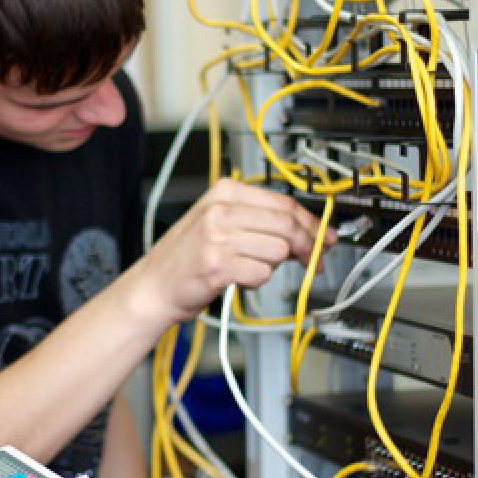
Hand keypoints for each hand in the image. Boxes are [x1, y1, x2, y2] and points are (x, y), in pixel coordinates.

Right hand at [131, 177, 331, 323]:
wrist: (152, 286)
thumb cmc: (187, 257)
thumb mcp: (219, 223)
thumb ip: (259, 220)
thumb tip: (308, 230)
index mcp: (225, 191)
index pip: (284, 203)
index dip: (312, 223)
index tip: (325, 237)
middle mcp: (220, 209)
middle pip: (287, 225)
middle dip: (308, 246)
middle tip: (314, 261)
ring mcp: (217, 236)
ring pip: (278, 250)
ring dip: (274, 265)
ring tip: (253, 267)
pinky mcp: (218, 264)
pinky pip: (261, 272)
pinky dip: (257, 279)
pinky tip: (239, 277)